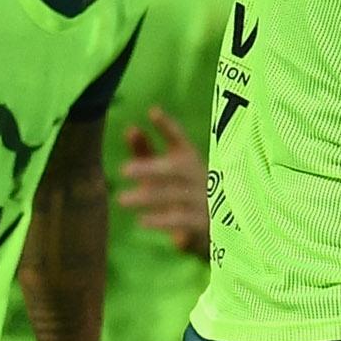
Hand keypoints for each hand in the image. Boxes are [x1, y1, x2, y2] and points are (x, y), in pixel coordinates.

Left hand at [119, 107, 210, 258]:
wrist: (219, 228)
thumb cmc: (184, 194)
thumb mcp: (164, 173)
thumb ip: (147, 152)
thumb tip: (131, 129)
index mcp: (191, 160)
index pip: (181, 139)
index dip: (168, 126)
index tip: (153, 113)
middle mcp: (199, 176)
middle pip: (176, 169)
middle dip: (150, 168)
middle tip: (124, 171)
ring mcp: (204, 200)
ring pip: (175, 195)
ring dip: (148, 197)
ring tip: (121, 199)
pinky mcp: (204, 223)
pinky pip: (182, 220)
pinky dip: (161, 221)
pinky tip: (142, 221)